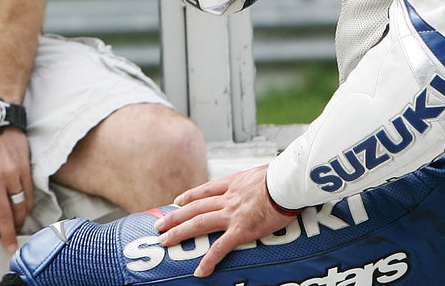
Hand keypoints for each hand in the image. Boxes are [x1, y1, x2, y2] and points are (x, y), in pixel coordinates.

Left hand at [0, 128, 33, 252]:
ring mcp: (10, 174)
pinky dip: (27, 205)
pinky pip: (28, 193)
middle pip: (3, 215)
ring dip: (19, 221)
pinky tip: (24, 211)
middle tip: (11, 248)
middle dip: (8, 235)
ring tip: (18, 228)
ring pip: (19, 206)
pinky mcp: (24, 168)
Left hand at [153, 165, 292, 276]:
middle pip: (194, 208)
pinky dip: (209, 260)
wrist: (286, 182)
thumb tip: (265, 181)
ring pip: (198, 224)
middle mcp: (227, 199)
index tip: (177, 201)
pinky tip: (200, 271)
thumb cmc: (283, 177)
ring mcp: (232, 214)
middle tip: (158, 224)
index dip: (189, 197)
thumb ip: (258, 180)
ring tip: (164, 241)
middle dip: (174, 217)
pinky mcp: (242, 230)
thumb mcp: (264, 173)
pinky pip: (221, 248)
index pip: (204, 191)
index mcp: (233, 184)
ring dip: (179, 233)